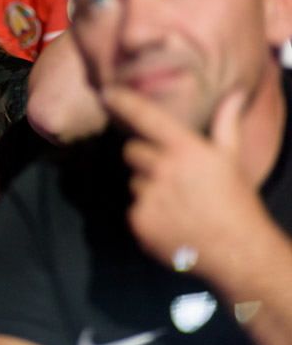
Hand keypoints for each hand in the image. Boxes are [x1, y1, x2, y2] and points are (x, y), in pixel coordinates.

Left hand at [102, 87, 268, 278]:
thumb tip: (235, 93)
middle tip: (172, 175)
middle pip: (131, 151)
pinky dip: (146, 214)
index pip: (145, 116)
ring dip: (147, 188)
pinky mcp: (138, 220)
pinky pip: (132, 208)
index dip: (123, 101)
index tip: (107, 92)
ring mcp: (148, 196)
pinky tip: (170, 221)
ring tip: (177, 203)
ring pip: (133, 181)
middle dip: (145, 159)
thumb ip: (226, 123)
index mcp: (185, 149)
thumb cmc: (234, 201)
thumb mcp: (231, 159)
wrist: (237, 252)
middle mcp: (163, 168)